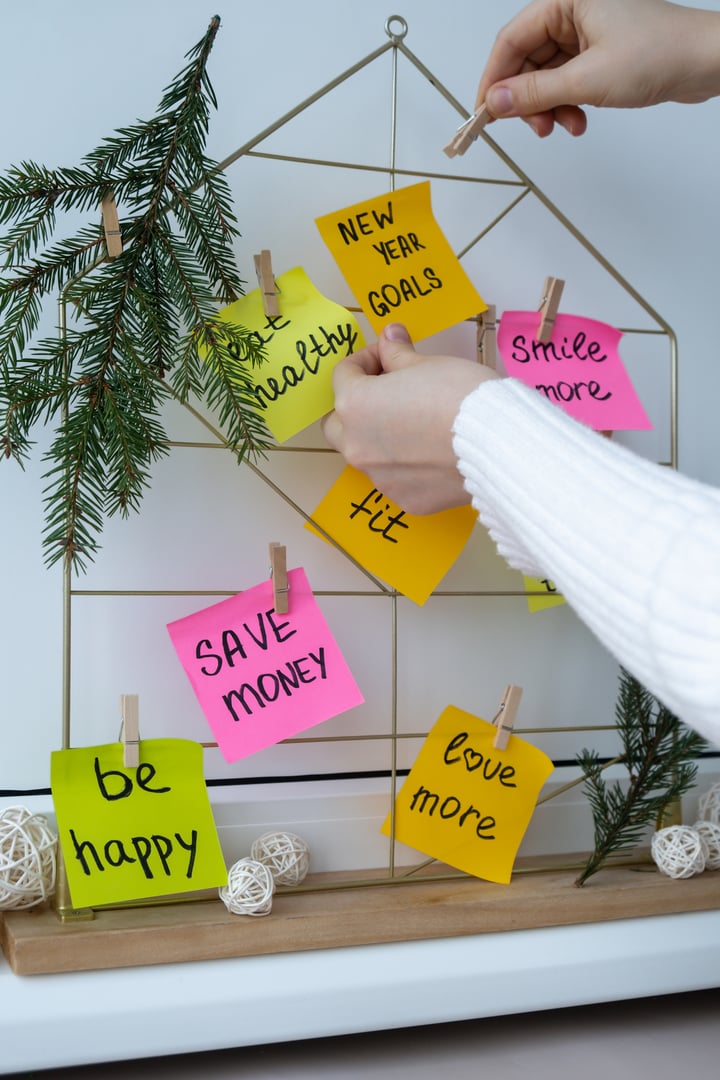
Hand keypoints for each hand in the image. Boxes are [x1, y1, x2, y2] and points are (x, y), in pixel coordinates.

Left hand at [321, 324, 497, 514]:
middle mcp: (357, 446)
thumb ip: (397, 354)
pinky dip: (406, 465)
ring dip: (379, 437)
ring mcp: (380, 478)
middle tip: (388, 392)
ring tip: (416, 424)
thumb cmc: (459, 396)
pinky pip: (396, 478)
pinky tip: (433, 453)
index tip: (388, 354)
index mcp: (354, 406)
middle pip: (339, 423)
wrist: (496, 443)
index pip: (343, 375)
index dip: (367, 358)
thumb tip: (389, 338)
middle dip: (357, 405)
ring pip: (367, 454)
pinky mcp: (405, 500)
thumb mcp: (426, 363)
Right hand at [477, 0, 719, 136]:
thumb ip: (535, 93)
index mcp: (566, 0)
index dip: (494, 79)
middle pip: (527, 60)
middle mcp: (573, 11)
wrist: (706, 61)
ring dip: (549, 107)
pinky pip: (567, 82)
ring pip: (546, 76)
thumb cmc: (659, 53)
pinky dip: (567, 105)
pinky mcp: (600, 53)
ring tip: (563, 127)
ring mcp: (587, 32)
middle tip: (533, 128)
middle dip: (527, 99)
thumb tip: (494, 103)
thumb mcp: (587, 80)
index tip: (485, 114)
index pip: (511, 40)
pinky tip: (579, 121)